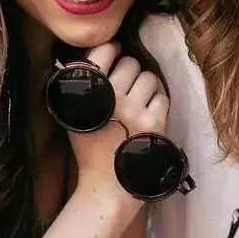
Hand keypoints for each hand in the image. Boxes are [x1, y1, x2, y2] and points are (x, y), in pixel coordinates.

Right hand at [66, 42, 168, 209]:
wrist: (106, 188)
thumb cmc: (91, 150)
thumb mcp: (75, 115)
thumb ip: (83, 85)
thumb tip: (102, 51)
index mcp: (86, 93)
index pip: (102, 51)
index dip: (112, 49)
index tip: (116, 52)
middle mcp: (109, 97)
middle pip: (130, 62)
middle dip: (131, 73)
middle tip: (127, 90)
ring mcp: (133, 110)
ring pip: (150, 77)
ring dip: (147, 87)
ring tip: (139, 103)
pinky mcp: (154, 123)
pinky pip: (163, 96)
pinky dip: (158, 103)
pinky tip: (149, 115)